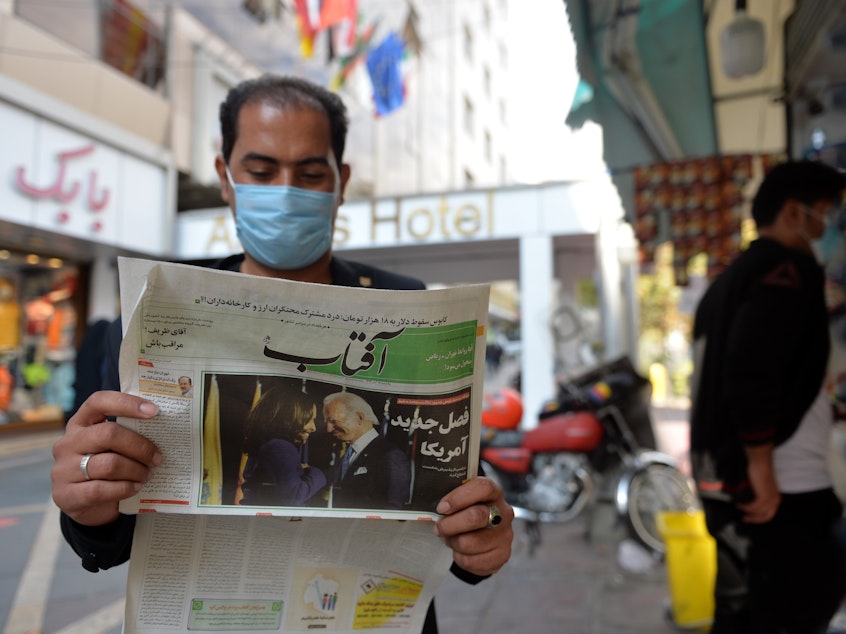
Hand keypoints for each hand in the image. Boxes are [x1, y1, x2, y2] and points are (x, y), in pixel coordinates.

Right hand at [51, 391, 161, 526]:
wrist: (87, 505)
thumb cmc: (106, 468)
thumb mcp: (113, 447)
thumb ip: (127, 435)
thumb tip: (163, 429)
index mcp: (80, 423)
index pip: (99, 402)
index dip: (126, 403)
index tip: (153, 411)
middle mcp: (68, 443)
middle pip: (108, 434)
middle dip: (139, 446)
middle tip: (157, 458)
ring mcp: (64, 469)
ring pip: (109, 464)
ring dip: (136, 470)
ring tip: (147, 475)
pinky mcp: (66, 495)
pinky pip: (101, 489)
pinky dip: (125, 488)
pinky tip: (135, 488)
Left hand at [433, 476, 513, 575]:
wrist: (483, 537)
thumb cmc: (467, 513)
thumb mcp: (461, 500)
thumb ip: (451, 498)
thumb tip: (428, 505)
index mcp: (493, 492)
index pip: (483, 488)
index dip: (459, 497)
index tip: (441, 508)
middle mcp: (504, 512)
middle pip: (475, 517)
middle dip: (450, 524)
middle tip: (438, 528)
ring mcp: (505, 535)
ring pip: (470, 543)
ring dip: (453, 542)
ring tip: (450, 539)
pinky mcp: (502, 555)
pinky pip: (472, 561)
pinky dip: (460, 558)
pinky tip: (460, 551)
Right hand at [737, 444, 780, 523]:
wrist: (761, 463)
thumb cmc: (760, 471)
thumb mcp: (762, 486)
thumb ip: (759, 494)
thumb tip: (750, 501)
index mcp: (776, 498)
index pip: (769, 515)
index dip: (759, 519)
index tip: (749, 517)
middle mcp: (775, 500)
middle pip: (765, 517)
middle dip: (754, 520)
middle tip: (744, 519)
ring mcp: (770, 499)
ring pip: (758, 513)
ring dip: (747, 511)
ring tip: (738, 506)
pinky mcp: (763, 496)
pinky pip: (753, 507)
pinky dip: (745, 506)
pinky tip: (739, 503)